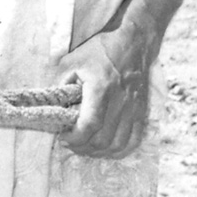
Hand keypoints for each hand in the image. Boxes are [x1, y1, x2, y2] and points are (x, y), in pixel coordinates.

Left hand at [59, 22, 156, 158]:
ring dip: (98, 152)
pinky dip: (118, 150)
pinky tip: (105, 147)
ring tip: (85, 145)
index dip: (74, 138)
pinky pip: (134, 141)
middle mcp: (120, 102)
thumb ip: (61, 85)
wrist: (134, 44)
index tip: (62, 136)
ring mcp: (134, 109)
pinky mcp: (141, 113)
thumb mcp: (72, 61)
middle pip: (102, 140)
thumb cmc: (100, 51)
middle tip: (70, 141)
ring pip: (118, 145)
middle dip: (82, 147)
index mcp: (101, 88)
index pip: (89, 125)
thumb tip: (54, 108)